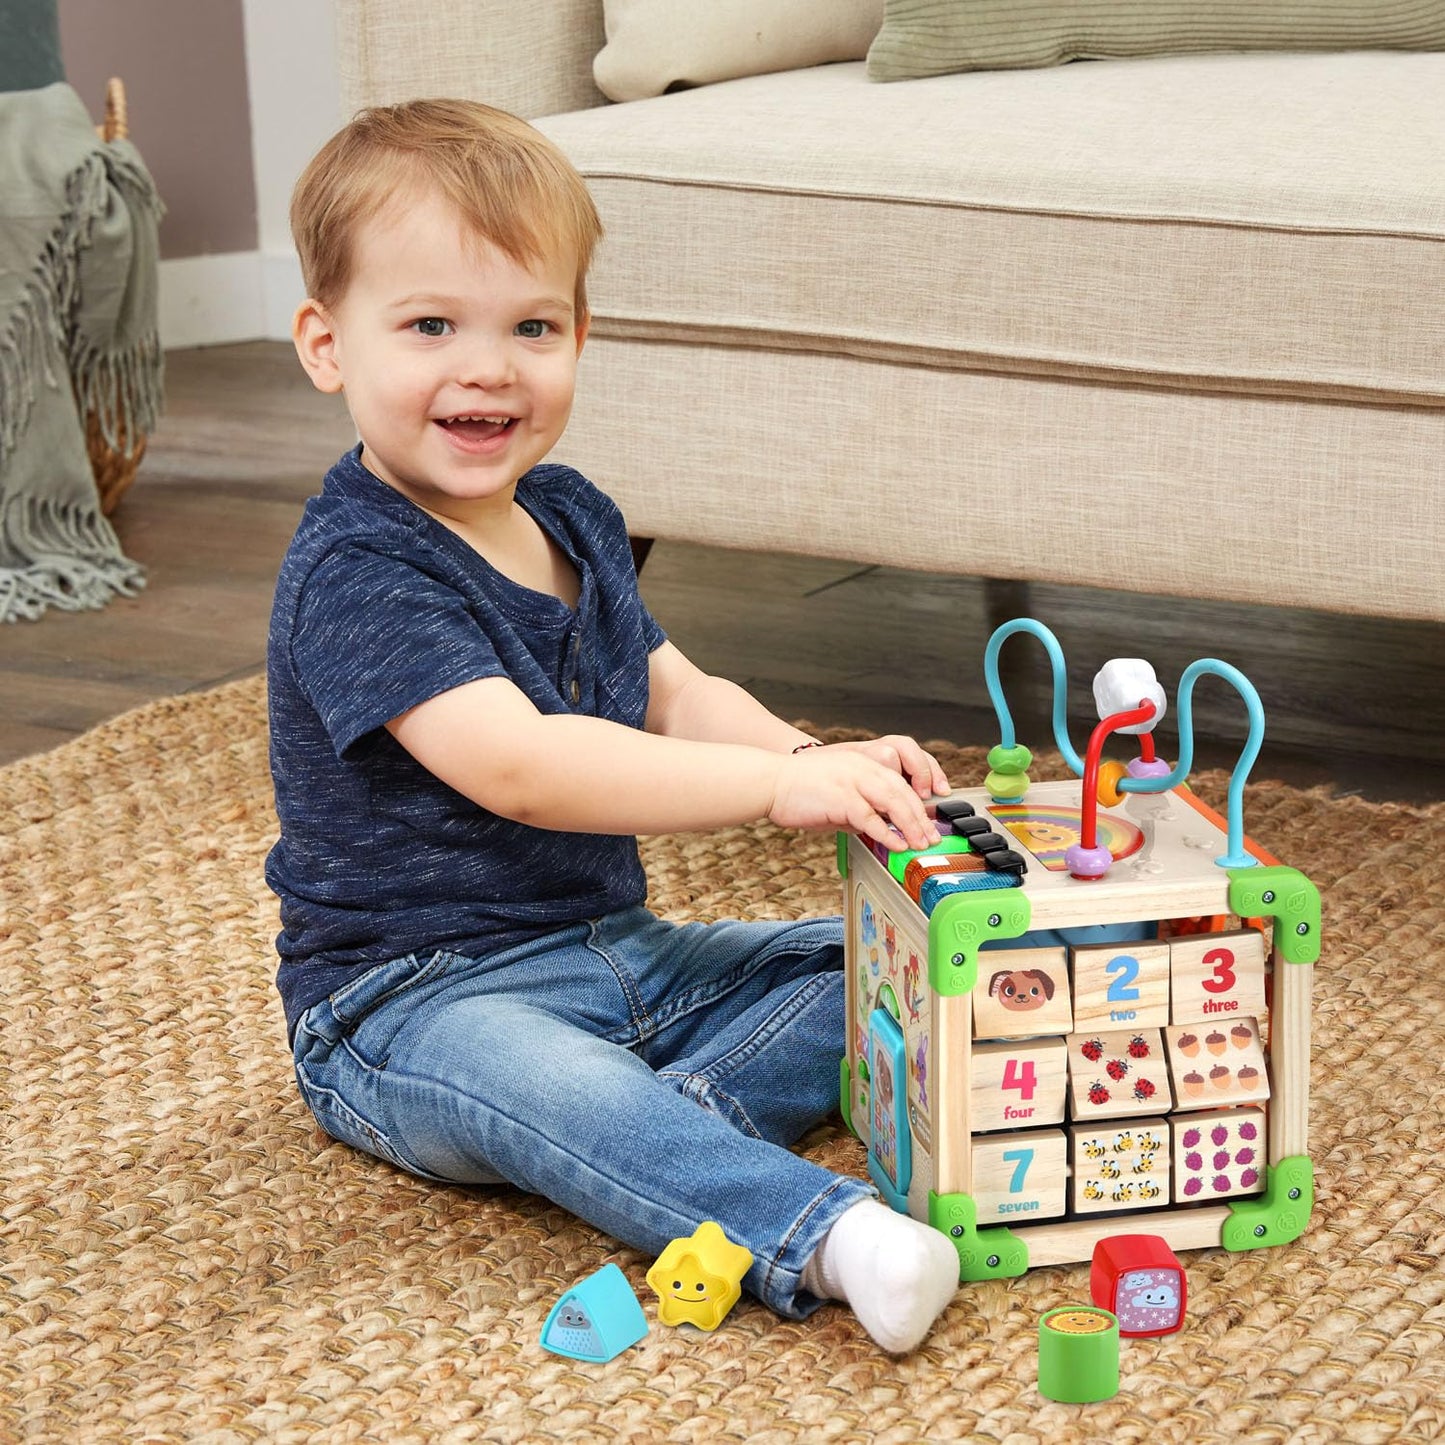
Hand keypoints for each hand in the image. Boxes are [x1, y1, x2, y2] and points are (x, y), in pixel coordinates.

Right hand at [767, 745, 945, 850]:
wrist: (771, 781)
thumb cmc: (799, 788)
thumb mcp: (836, 792)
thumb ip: (858, 807)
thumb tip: (875, 830)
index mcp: (862, 763)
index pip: (900, 781)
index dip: (918, 802)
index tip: (927, 821)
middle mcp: (862, 768)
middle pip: (902, 792)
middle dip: (920, 817)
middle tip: (930, 837)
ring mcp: (853, 781)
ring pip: (893, 802)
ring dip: (911, 826)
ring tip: (920, 844)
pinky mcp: (842, 798)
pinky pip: (871, 818)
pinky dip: (887, 833)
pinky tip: (896, 844)